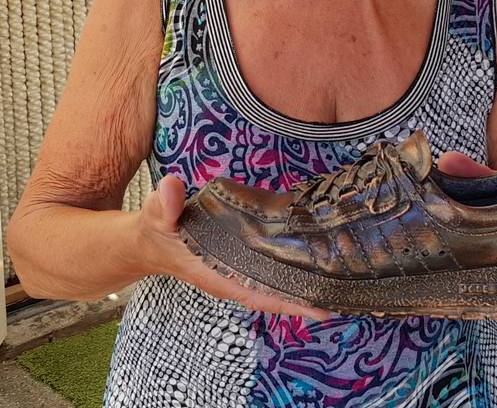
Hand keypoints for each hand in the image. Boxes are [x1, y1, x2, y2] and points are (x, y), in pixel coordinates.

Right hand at [133, 174, 330, 320]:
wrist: (147, 241)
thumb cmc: (155, 231)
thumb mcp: (156, 215)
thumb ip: (165, 204)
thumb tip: (173, 187)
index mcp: (218, 275)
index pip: (260, 294)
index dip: (292, 303)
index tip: (324, 310)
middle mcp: (234, 279)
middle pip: (278, 295)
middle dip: (310, 296)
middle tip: (349, 293)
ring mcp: (238, 272)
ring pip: (278, 285)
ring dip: (306, 284)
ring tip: (343, 280)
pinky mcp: (241, 261)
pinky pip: (271, 271)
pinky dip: (292, 268)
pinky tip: (315, 259)